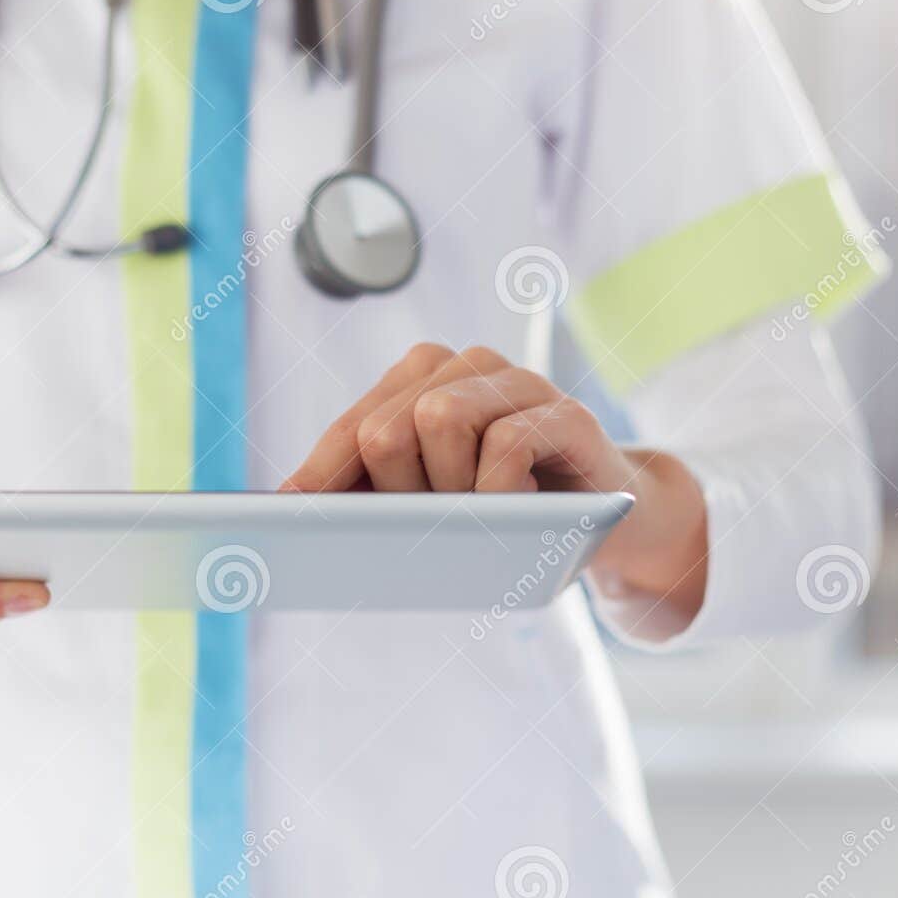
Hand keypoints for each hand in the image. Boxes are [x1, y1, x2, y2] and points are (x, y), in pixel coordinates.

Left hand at [281, 343, 709, 626]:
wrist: (613, 520)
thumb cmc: (511, 515)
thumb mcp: (439, 510)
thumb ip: (383, 503)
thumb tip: (303, 519)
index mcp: (422, 384)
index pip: (353, 428)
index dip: (318, 475)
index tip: (283, 516)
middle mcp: (465, 369)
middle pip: (386, 428)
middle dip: (398, 496)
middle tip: (433, 529)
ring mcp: (518, 382)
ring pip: (438, 420)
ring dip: (451, 492)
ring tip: (480, 517)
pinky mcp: (568, 412)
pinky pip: (508, 442)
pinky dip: (499, 489)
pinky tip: (513, 508)